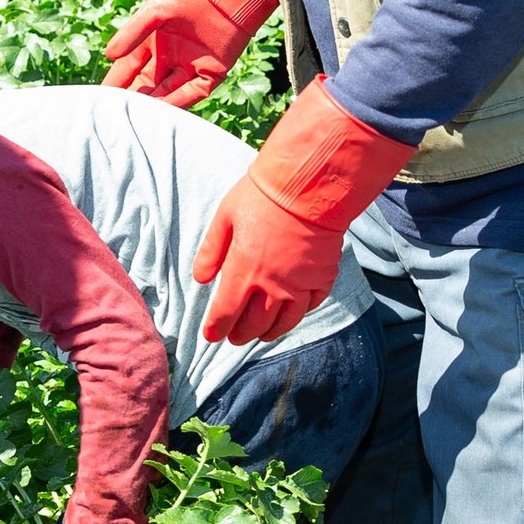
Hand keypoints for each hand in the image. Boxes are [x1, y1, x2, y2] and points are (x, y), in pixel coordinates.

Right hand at [104, 0, 276, 108]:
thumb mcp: (153, 12)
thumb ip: (132, 33)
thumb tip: (108, 55)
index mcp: (153, 43)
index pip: (129, 68)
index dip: (116, 83)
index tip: (101, 98)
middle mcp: (169, 57)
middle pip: (146, 84)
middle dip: (133, 98)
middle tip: (116, 115)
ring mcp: (190, 66)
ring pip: (167, 92)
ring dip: (154, 104)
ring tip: (137, 117)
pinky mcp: (211, 72)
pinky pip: (191, 92)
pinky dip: (178, 102)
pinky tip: (164, 110)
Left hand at [194, 76, 417, 344]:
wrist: (309, 185)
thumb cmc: (262, 197)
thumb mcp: (225, 218)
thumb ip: (211, 252)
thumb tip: (201, 279)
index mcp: (244, 271)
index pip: (226, 313)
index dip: (216, 328)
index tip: (210, 335)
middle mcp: (272, 285)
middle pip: (254, 324)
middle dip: (240, 335)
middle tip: (233, 338)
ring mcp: (300, 285)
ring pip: (284, 323)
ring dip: (269, 333)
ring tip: (260, 335)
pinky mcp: (322, 279)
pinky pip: (311, 306)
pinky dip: (299, 314)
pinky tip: (291, 313)